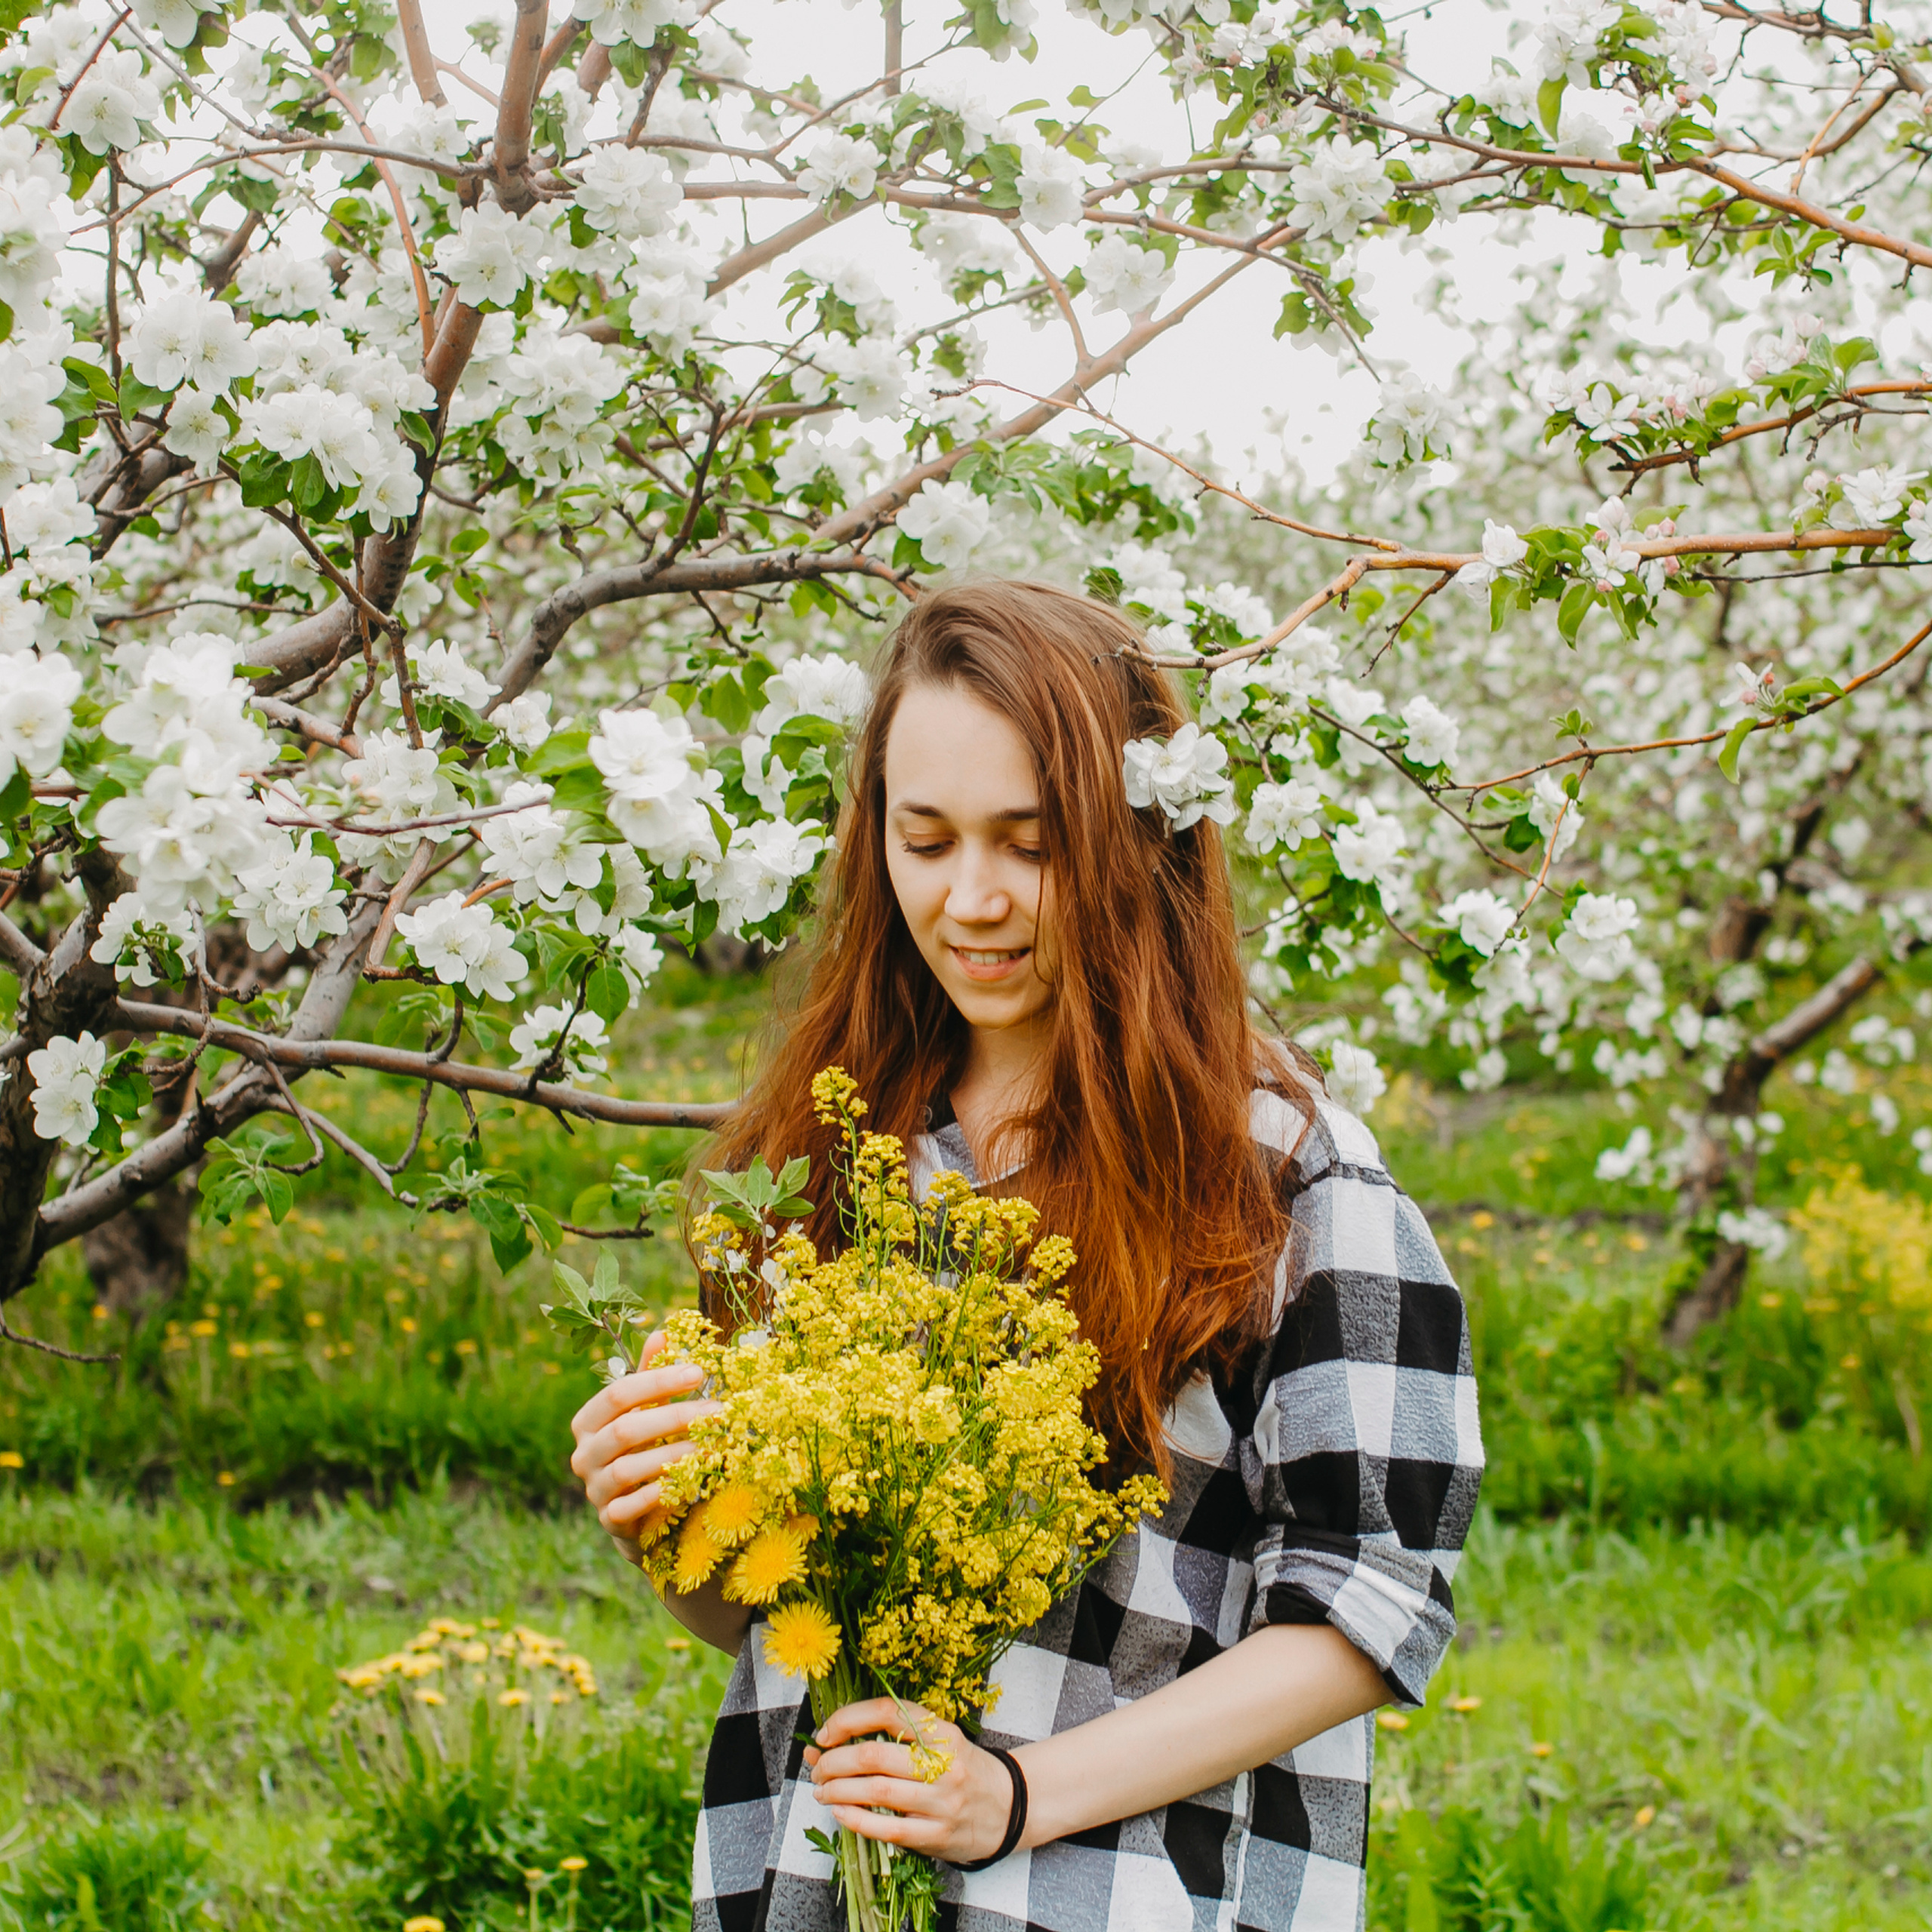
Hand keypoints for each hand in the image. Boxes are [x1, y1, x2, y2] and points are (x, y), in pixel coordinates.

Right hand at [568, 1331, 717, 1564]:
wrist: (635, 1513)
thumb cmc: (642, 1449)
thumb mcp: (644, 1411)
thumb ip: (650, 1377)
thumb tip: (662, 1333)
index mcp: (588, 1421)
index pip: (619, 1393)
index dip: (659, 1381)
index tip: (700, 1372)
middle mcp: (583, 1454)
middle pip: (626, 1430)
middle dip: (675, 1418)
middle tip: (718, 1412)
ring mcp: (594, 1489)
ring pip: (629, 1468)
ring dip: (676, 1455)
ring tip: (714, 1445)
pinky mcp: (610, 1520)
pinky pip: (632, 1506)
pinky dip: (661, 1493)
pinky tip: (692, 1482)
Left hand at [805, 1698, 1019, 1864]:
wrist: (1010, 1807)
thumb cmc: (963, 1769)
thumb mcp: (938, 1741)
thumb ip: (891, 1738)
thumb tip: (824, 1743)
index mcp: (941, 1730)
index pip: (886, 1712)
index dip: (847, 1720)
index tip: (825, 1733)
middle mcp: (943, 1762)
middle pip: (873, 1756)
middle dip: (834, 1762)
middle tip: (817, 1768)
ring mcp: (941, 1801)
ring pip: (876, 1792)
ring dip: (838, 1790)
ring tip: (822, 1791)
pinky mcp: (937, 1835)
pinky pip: (888, 1829)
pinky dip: (856, 1820)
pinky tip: (840, 1813)